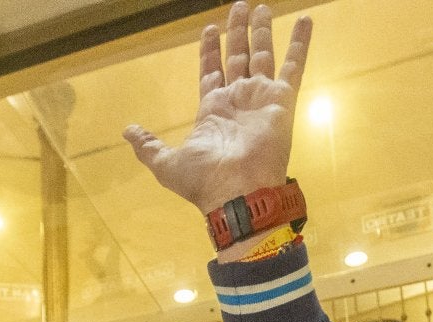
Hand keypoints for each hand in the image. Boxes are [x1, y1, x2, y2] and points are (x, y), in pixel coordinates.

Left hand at [123, 3, 311, 214]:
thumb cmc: (204, 181)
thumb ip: (148, 145)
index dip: (210, 50)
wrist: (237, 193)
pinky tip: (305, 20)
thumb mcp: (166, 163)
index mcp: (213, 110)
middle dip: (237, 32)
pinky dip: (300, 43)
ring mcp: (261, 98)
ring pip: (262, 54)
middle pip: (237, 57)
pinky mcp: (281, 100)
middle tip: (239, 7)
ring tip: (260, 7)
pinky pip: (294, 66)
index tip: (210, 29)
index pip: (211, 71)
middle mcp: (238, 100)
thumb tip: (127, 131)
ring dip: (261, 30)